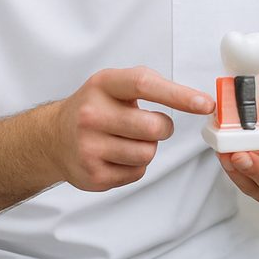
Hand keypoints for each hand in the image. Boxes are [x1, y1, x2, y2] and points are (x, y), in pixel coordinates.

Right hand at [54, 66, 213, 191]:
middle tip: (149, 124)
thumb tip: (198, 101)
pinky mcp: (93, 175)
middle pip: (153, 127)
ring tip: (126, 139)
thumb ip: (151, 84)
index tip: (205, 104)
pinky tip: (116, 154)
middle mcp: (92, 114)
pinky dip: (135, 165)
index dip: (179, 95)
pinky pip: (137, 172)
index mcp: (103, 85)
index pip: (145, 85)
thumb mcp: (115, 83)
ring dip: (147, 148)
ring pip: (148, 153)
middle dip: (162, 128)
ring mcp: (89, 147)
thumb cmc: (95, 106)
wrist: (53, 137)